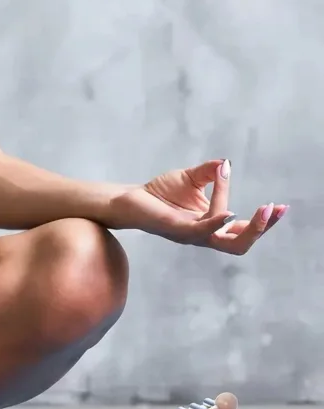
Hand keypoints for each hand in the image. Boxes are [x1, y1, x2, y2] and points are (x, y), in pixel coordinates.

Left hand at [111, 159, 286, 254]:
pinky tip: (229, 212)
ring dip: (249, 226)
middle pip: (240, 244)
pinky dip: (217, 223)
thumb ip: (210, 173)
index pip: (242, 230)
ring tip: (265, 209)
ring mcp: (190, 235)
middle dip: (262, 229)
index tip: (279, 205)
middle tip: (277, 210)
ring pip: (226, 241)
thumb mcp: (191, 178)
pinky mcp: (176, 229)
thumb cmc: (158, 193)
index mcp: (210, 225)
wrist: (130, 199)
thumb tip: (226, 163)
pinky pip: (201, 232)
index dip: (263, 220)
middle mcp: (203, 234)